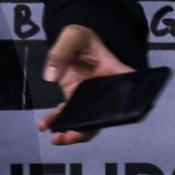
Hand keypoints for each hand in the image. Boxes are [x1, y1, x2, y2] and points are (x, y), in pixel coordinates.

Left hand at [39, 26, 134, 146]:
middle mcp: (102, 89)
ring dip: (71, 133)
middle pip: (102, 116)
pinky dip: (55, 123)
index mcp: (111, 70)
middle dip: (87, 130)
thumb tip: (51, 77)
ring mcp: (86, 97)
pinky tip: (44, 126)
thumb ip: (62, 51)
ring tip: (57, 138)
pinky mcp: (72, 100)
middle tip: (72, 136)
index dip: (130, 100)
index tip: (127, 114)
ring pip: (83, 122)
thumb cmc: (79, 38)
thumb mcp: (72, 36)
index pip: (126, 84)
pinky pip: (65, 116)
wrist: (68, 44)